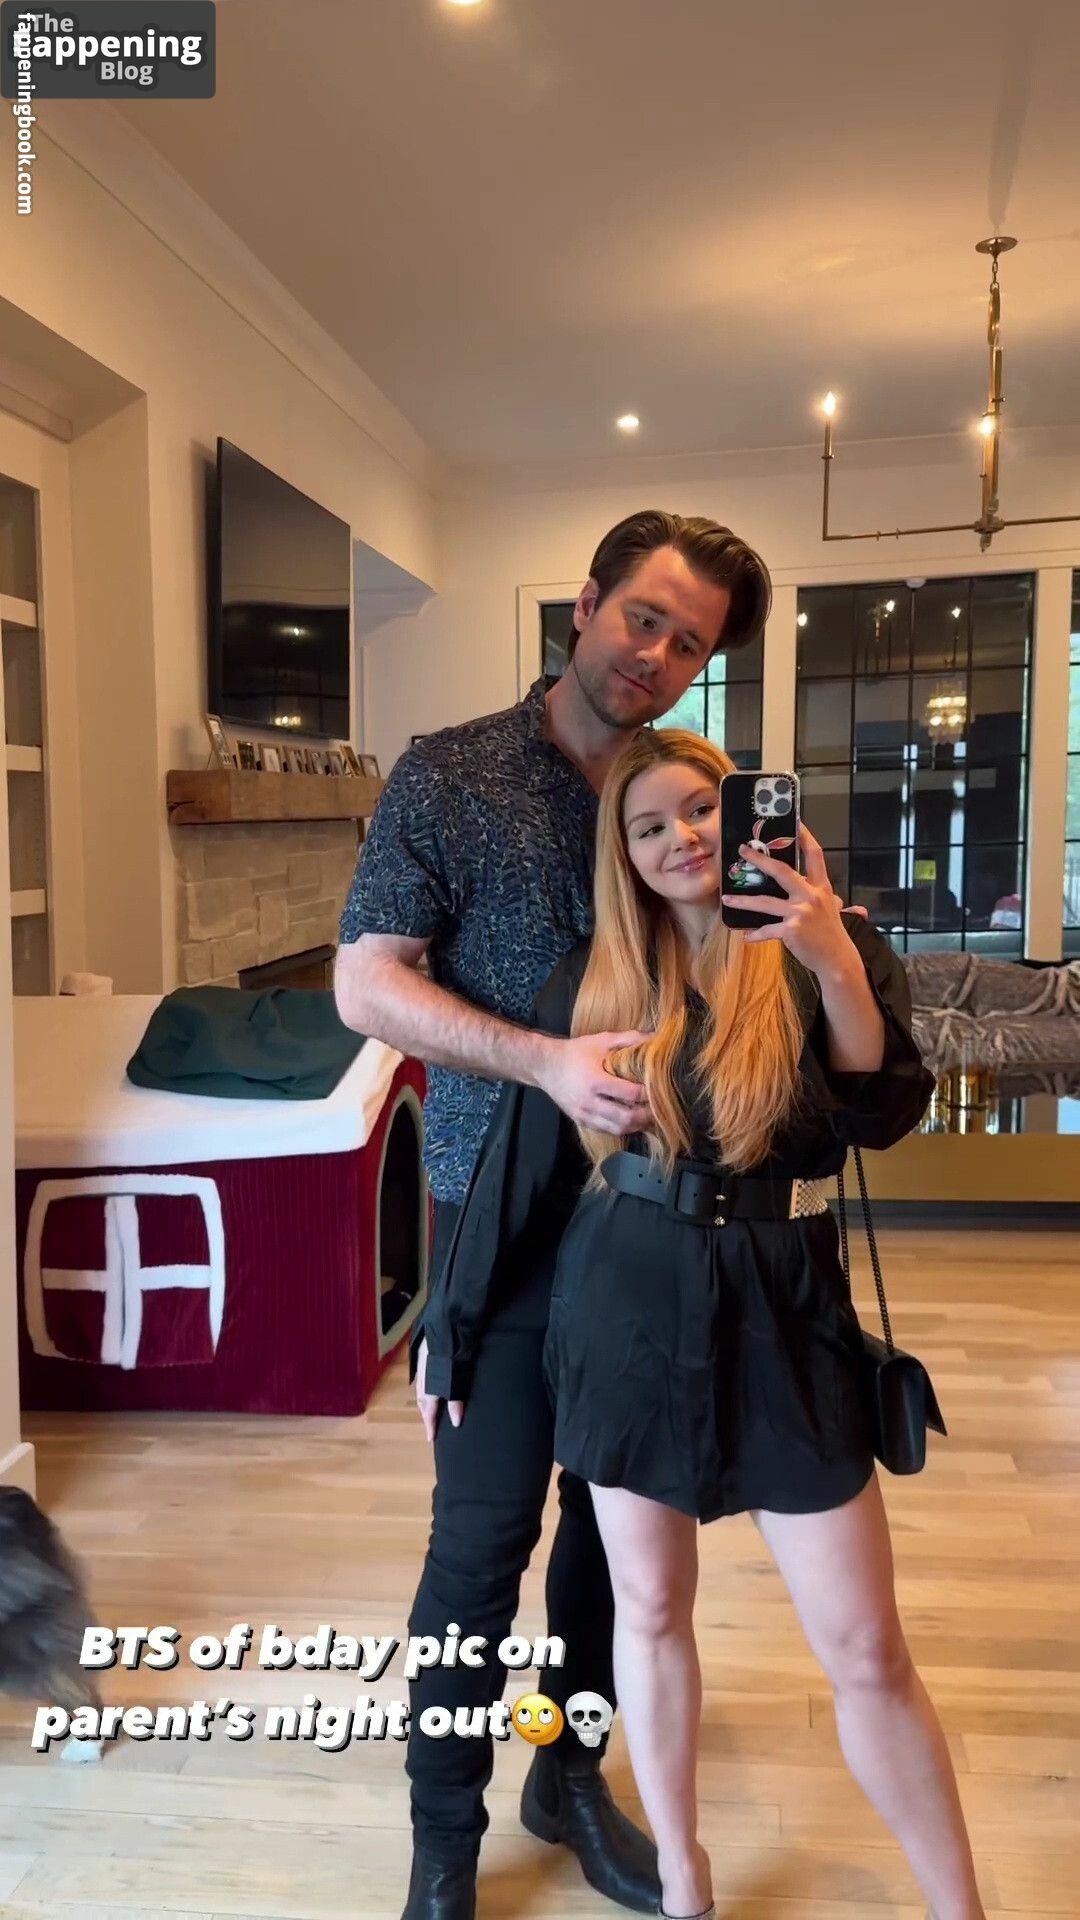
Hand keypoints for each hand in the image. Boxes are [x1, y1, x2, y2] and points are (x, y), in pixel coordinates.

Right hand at [414, 1336, 463, 1441]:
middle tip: (430, 1425)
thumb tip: (456, 1422)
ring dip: (425, 1401)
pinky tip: (430, 1384)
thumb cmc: (453, 1353)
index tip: (430, 1438)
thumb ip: (455, 1400)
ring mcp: (422, 1366)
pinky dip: (425, 1388)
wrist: (446, 1324)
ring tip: (430, 1408)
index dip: (430, 1425)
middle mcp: (422, 1378)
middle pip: (422, 1401)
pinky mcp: (424, 1355)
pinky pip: (422, 1379)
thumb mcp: (456, 1379)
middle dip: (426, 1414)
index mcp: (429, 1386)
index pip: (429, 1411)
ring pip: (421, 1389)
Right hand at [537, 1030, 652, 1133]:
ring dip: (636, 1126)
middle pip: (626, 1117)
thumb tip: (656, 1037)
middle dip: (646, 1116)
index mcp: (595, 1080)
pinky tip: (632, 1122)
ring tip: (649, 1118)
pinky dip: (622, 1128)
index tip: (661, 1091)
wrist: (545, 1066)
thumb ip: (629, 1038)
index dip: (649, 1095)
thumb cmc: (575, 1052)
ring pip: (617, 1129)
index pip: (630, 1094)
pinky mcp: (581, 1120)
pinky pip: (606, 1130)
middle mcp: (589, 1101)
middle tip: (660, 1110)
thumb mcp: (601, 1040)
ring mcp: (584, 1114)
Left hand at [721, 823, 864, 978]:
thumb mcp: (833, 910)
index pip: (815, 856)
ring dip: (743, 901)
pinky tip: (745, 936)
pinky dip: (755, 934)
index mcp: (821, 887)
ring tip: (726, 898)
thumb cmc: (832, 934)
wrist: (837, 960)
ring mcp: (800, 913)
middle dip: (760, 859)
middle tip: (742, 851)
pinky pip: (767, 930)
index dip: (806, 837)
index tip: (795, 823)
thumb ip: (828, 900)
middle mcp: (811, 896)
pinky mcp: (791, 930)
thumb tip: (837, 899)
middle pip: (782, 871)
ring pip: (765, 902)